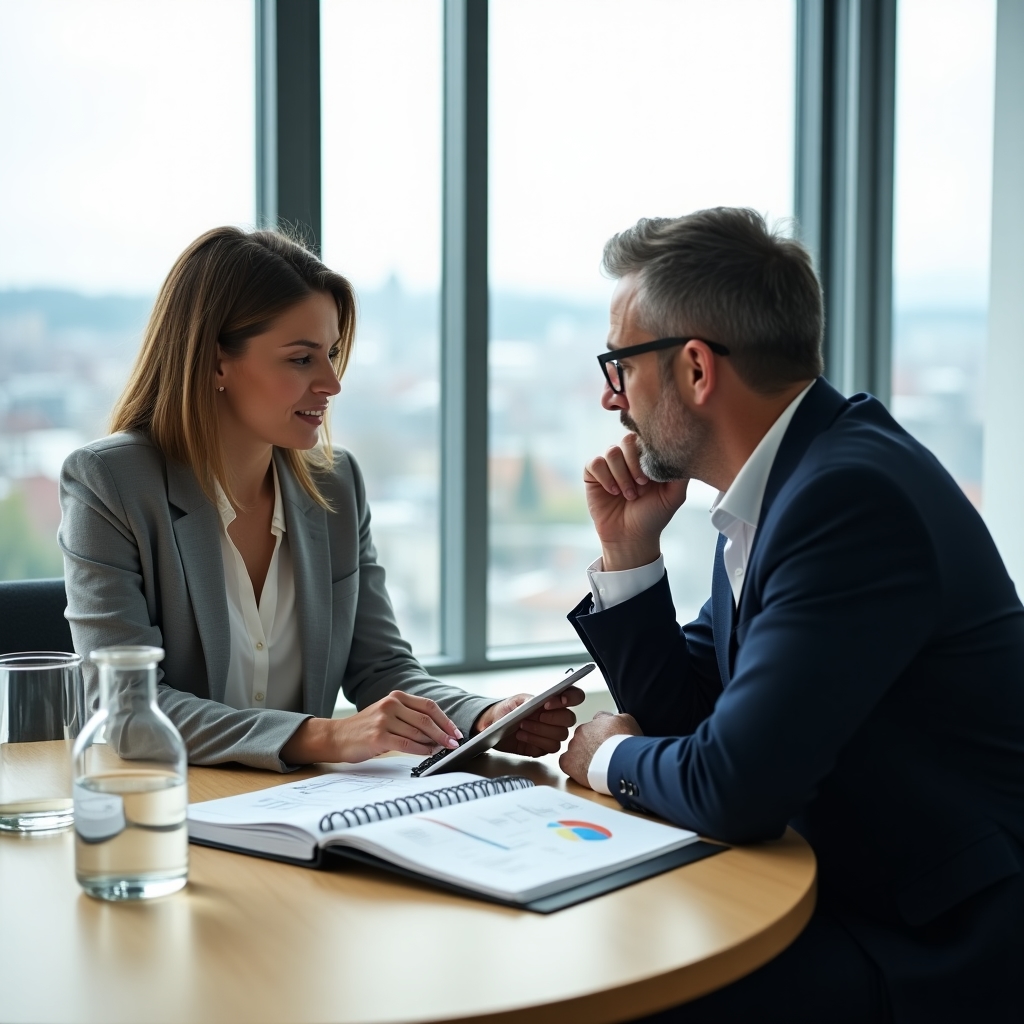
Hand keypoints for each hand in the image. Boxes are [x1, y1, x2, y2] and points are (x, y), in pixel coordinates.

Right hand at [281, 691, 461, 764]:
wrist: (337, 736)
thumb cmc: (366, 728)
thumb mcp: (388, 714)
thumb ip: (409, 717)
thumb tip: (438, 732)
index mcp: (396, 697)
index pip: (429, 706)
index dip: (445, 720)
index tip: (456, 731)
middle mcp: (391, 704)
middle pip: (426, 720)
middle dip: (444, 733)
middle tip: (454, 744)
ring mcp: (384, 720)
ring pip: (418, 733)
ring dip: (434, 743)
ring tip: (442, 750)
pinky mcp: (379, 736)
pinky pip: (407, 744)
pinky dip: (421, 750)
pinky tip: (427, 754)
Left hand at [472, 686, 585, 756]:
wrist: (493, 726)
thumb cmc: (506, 710)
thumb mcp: (515, 700)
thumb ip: (529, 700)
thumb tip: (539, 701)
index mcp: (553, 701)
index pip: (575, 696)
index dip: (571, 698)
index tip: (555, 701)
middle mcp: (556, 717)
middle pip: (569, 719)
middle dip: (553, 718)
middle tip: (538, 715)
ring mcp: (552, 733)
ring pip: (561, 734)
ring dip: (540, 730)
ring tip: (523, 725)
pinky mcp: (545, 747)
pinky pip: (551, 747)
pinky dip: (536, 741)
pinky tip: (522, 735)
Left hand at [559, 710, 641, 786]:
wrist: (621, 761)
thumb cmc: (626, 743)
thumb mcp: (626, 721)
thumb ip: (616, 718)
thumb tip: (612, 719)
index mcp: (595, 722)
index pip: (595, 724)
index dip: (601, 733)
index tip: (606, 741)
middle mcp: (581, 732)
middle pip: (583, 737)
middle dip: (592, 745)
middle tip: (602, 756)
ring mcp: (573, 747)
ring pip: (574, 750)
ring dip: (582, 757)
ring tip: (596, 767)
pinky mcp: (568, 762)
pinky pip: (565, 763)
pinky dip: (572, 767)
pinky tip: (583, 772)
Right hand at [584, 433, 687, 570]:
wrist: (631, 536)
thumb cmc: (653, 516)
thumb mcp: (674, 496)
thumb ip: (680, 474)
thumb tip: (683, 451)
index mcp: (647, 459)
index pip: (645, 438)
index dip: (647, 454)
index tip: (651, 478)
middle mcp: (628, 458)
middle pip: (627, 440)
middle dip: (634, 464)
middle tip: (641, 486)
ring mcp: (610, 465)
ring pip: (611, 452)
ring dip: (621, 475)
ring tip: (629, 495)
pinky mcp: (593, 474)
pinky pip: (595, 463)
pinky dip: (605, 477)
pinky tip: (613, 492)